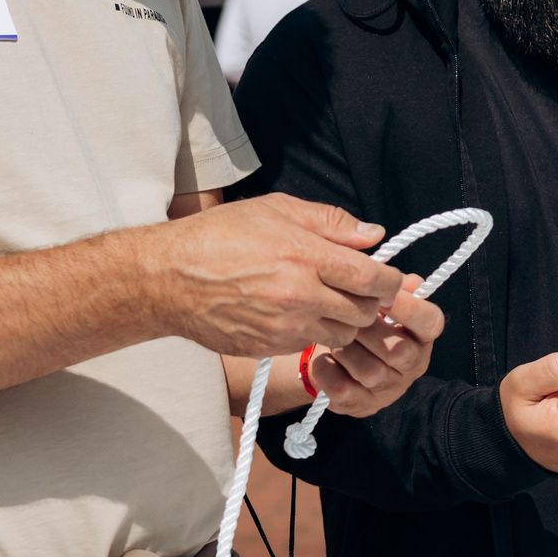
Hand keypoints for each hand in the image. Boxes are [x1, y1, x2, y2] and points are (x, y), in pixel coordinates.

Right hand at [158, 194, 401, 357]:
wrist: (168, 278)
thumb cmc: (220, 236)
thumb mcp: (276, 209)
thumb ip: (330, 222)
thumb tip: (373, 235)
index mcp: (304, 255)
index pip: (371, 277)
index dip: (389, 280)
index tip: (389, 277)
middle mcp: (299, 295)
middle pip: (364, 312)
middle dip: (370, 302)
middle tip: (359, 290)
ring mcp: (285, 326)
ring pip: (342, 334)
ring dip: (345, 322)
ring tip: (329, 302)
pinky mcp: (270, 347)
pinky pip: (310, 344)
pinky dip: (314, 332)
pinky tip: (299, 314)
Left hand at [309, 274, 445, 417]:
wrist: (336, 358)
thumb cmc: (363, 322)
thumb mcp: (378, 301)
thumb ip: (391, 287)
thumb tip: (406, 281)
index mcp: (422, 336)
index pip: (432, 323)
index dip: (410, 308)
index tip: (383, 295)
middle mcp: (413, 366)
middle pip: (399, 351)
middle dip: (368, 330)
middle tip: (346, 316)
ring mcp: (388, 390)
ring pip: (371, 372)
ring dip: (346, 351)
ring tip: (334, 339)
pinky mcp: (362, 405)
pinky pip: (343, 390)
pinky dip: (327, 371)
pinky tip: (324, 359)